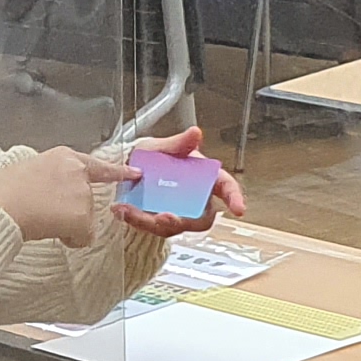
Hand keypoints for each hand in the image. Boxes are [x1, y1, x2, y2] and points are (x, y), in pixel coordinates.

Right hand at [0, 146, 121, 246]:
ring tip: (39, 220)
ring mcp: (82, 195)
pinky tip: (49, 231)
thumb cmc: (0, 191)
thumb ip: (47, 177)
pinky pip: (83, 237)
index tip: (135, 173)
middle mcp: (78, 172)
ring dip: (68, 225)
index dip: (118, 171)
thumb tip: (46, 194)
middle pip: (87, 198)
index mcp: (63, 157)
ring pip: (84, 219)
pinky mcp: (83, 217)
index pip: (98, 165)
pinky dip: (70, 239)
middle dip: (73, 210)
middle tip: (48, 215)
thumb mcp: (27, 171)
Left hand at [112, 128, 248, 243]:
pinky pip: (151, 227)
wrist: (128, 168)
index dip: (235, 198)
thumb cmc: (153, 157)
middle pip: (201, 218)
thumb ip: (178, 144)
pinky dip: (135, 219)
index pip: (226, 188)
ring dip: (152, 222)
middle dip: (184, 221)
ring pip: (173, 226)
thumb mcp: (162, 146)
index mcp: (204, 177)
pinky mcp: (158, 223)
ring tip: (131, 211)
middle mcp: (195, 199)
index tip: (238, 209)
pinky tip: (122, 210)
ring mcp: (178, 213)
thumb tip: (195, 133)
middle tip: (165, 216)